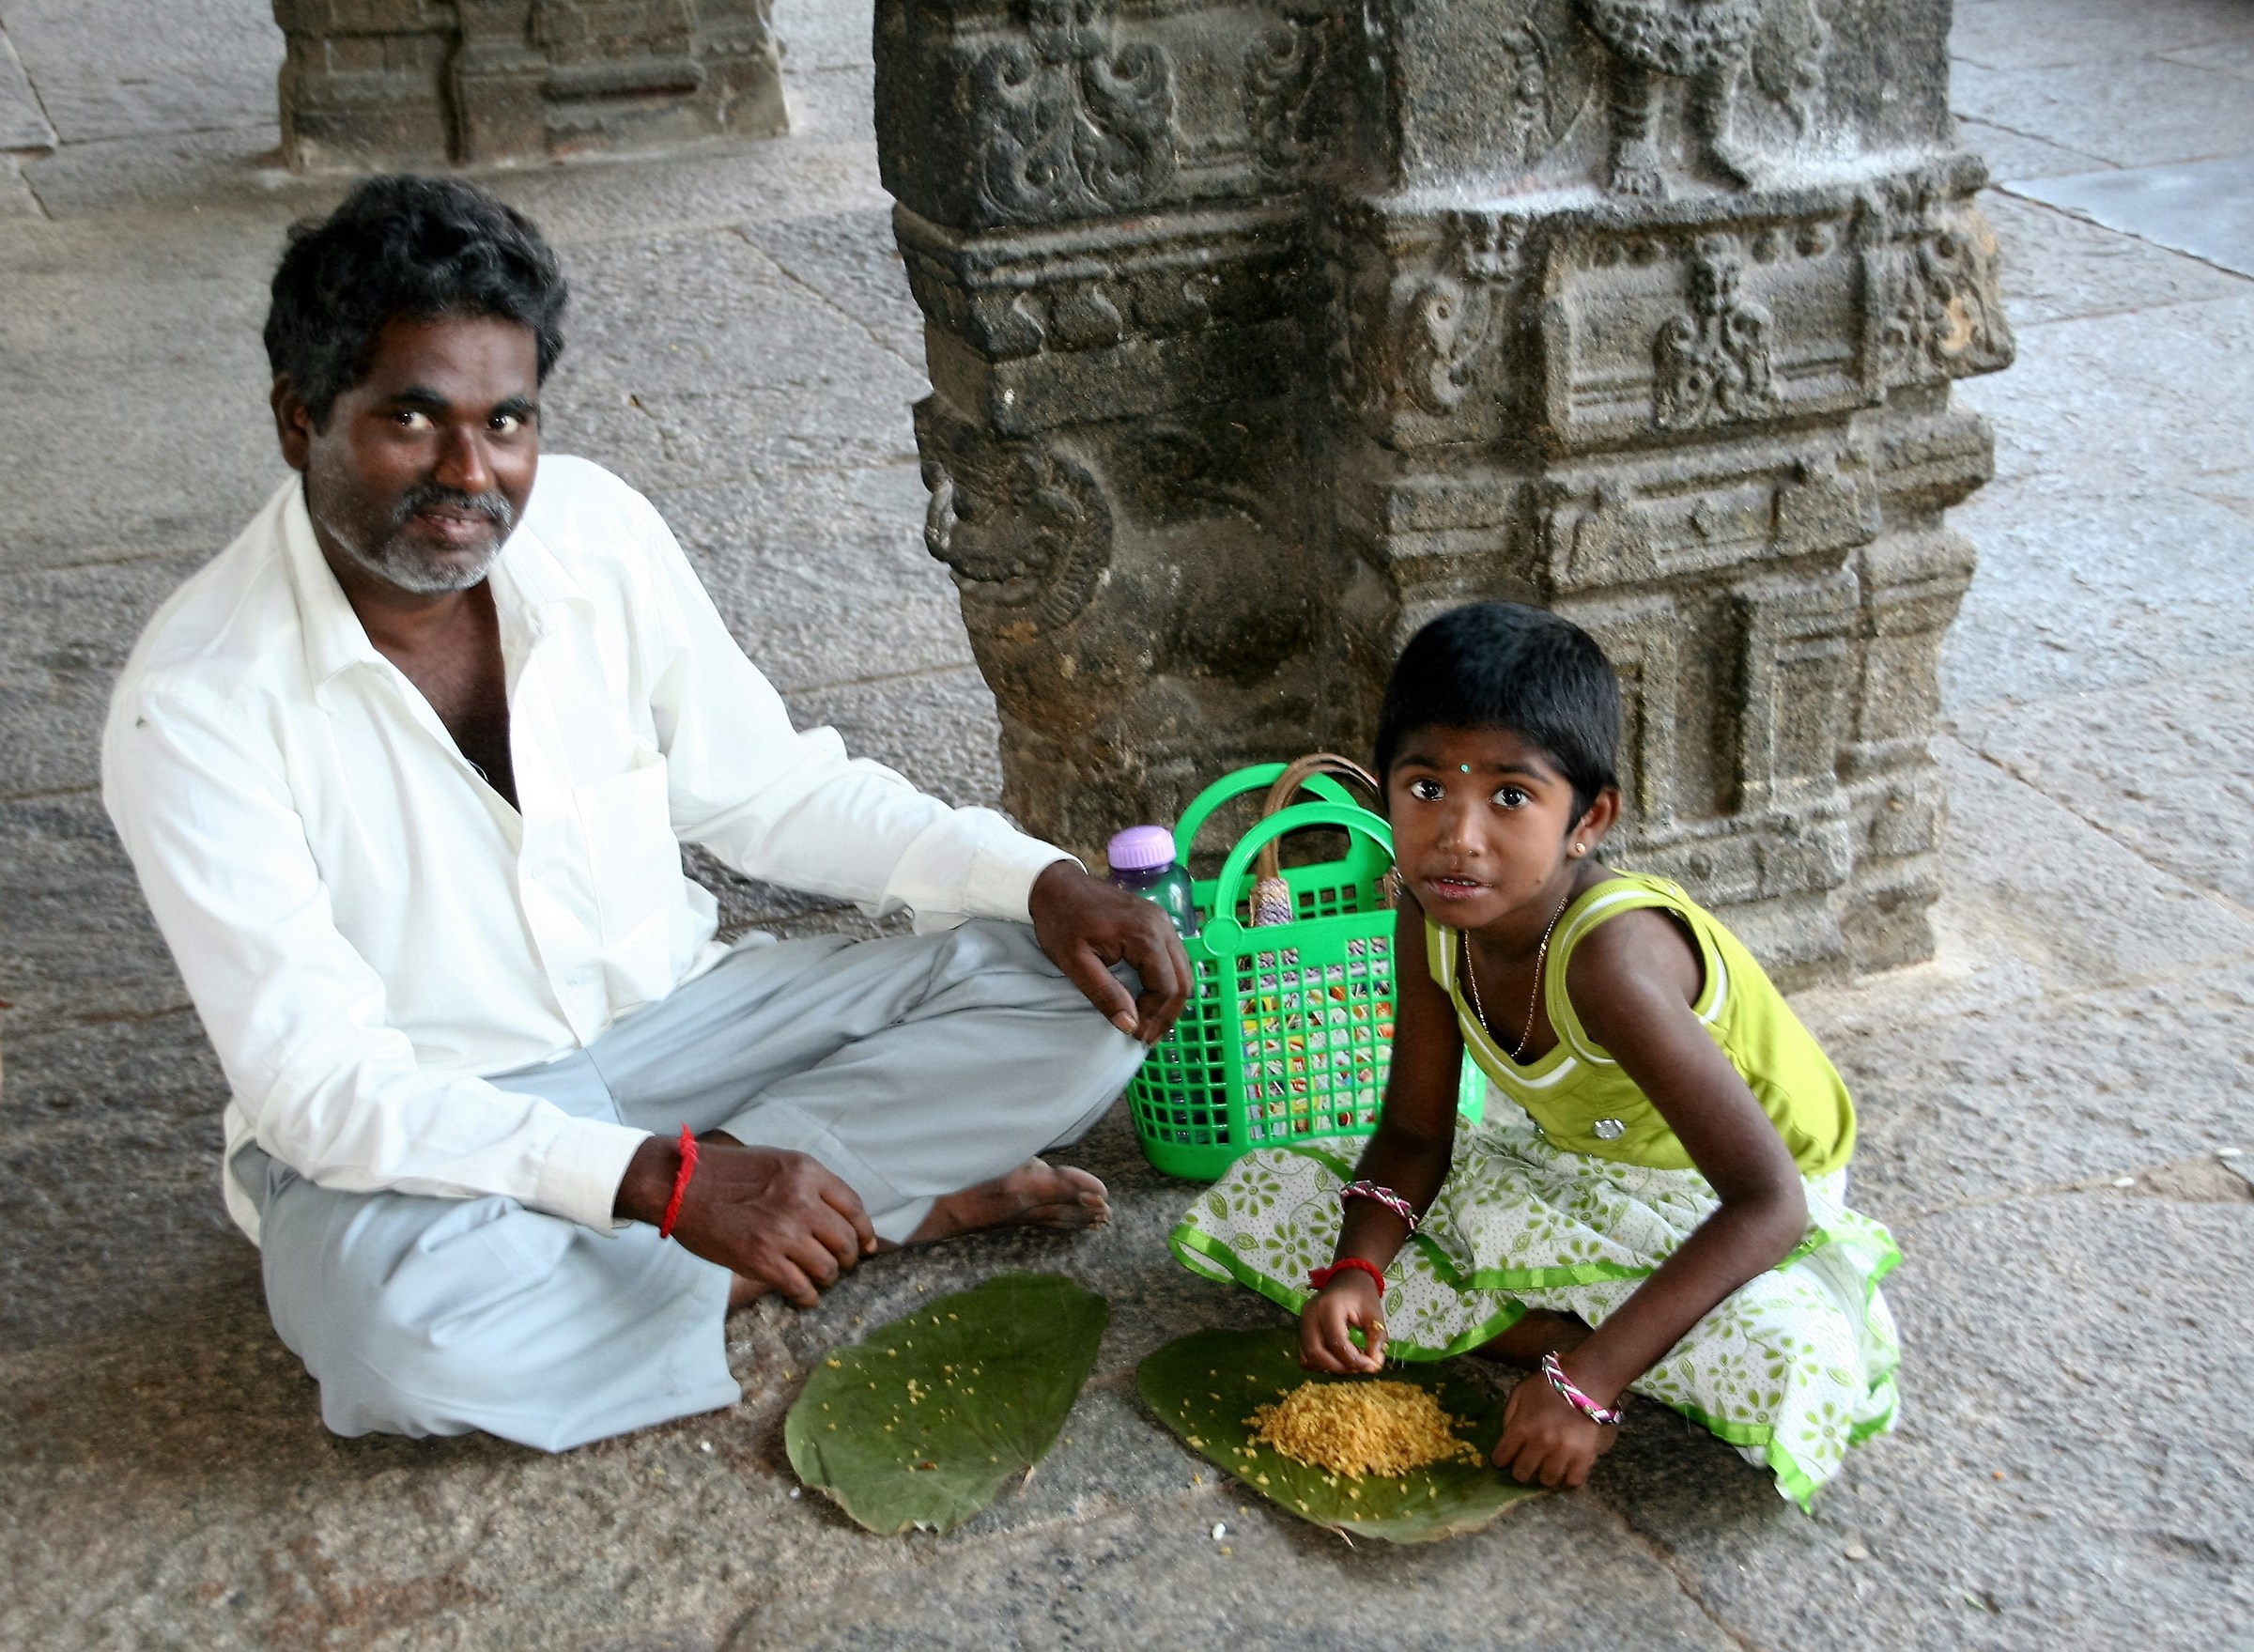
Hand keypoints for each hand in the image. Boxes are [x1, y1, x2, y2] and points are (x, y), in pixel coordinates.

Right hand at [615, 1134, 876, 1307]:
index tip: (866, 1246)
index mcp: (807, 1173)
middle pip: (846, 1240)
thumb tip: (836, 1217)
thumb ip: (807, 1185)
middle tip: (840, 1266)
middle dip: (848, 1258)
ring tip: (818, 1279)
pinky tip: (803, 1295)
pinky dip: (807, 1296)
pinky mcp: (762, 1260)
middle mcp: (801, 1201)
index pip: (854, 1207)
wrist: (680, 1186)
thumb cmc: (725, 1173)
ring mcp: (783, 1232)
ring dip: (827, 1278)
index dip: (864, 1231)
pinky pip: (801, 1287)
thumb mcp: (776, 1163)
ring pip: (828, 1267)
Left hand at [1027, 861, 1192, 1042]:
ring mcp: (1162, 921)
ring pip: (1183, 970)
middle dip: (1167, 1013)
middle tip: (1146, 1036)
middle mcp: (1162, 925)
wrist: (1055, 885)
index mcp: (1144, 934)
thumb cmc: (1062, 922)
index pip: (1166, 986)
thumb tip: (1130, 1025)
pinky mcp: (1157, 921)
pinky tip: (1150, 999)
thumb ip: (1104, 994)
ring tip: (1149, 1023)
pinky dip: (1167, 982)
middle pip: (1183, 980)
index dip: (1154, 1016)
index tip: (1135, 1034)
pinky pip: (1174, 958)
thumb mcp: (1075, 963)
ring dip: (1170, 1000)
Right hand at [1300, 1272, 1386, 1373]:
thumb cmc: (1362, 1295)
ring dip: (1329, 1367)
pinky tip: (1337, 1359)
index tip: (1371, 1366)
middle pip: (1316, 1352)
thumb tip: (1375, 1364)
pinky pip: (1305, 1355)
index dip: (1354, 1359)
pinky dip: (1320, 1363)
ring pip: (1308, 1356)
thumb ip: (1376, 1338)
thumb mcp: (1375, 1314)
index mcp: (1329, 1306)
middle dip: (1339, 1367)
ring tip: (1350, 1363)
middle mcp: (1310, 1314)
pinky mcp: (1301, 1329)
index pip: (1337, 1341)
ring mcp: (1302, 1322)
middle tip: (1359, 1368)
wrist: (1348, 1279)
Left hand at [1493, 1368, 1617, 1487]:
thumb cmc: (1548, 1386)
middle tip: (1525, 1464)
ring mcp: (1563, 1452)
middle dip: (1520, 1470)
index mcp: (1521, 1427)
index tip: (1504, 1459)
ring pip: (1546, 1481)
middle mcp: (1540, 1443)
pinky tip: (1564, 1471)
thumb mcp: (1519, 1393)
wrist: (1585, 1381)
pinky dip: (1567, 1480)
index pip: (1501, 1458)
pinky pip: (1572, 1482)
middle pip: (1522, 1474)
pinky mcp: (1583, 1457)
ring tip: (1545, 1466)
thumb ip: (1508, 1417)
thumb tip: (1506, 1440)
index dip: (1500, 1460)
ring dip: (1543, 1475)